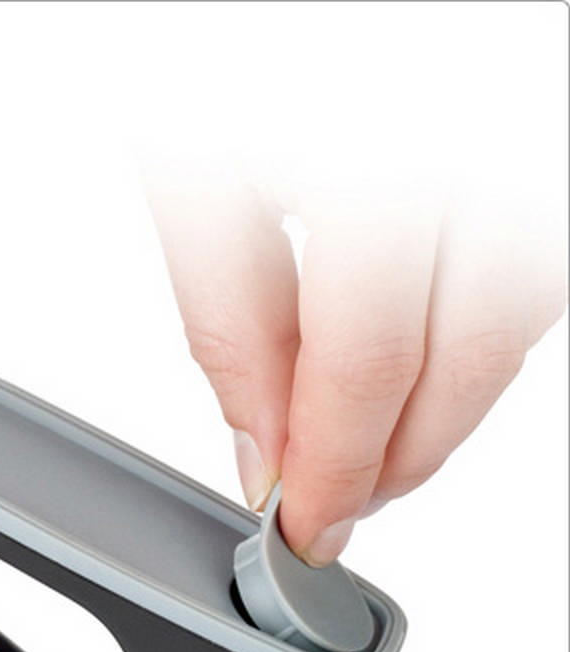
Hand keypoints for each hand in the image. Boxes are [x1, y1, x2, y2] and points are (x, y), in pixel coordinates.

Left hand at [145, 159, 567, 564]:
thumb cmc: (224, 32)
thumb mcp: (194, 162)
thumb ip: (231, 310)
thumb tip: (262, 437)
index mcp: (377, 139)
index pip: (367, 356)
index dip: (335, 464)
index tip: (303, 525)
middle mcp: (476, 137)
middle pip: (467, 351)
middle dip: (397, 455)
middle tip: (338, 503)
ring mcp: (523, 141)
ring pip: (517, 319)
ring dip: (443, 405)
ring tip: (371, 445)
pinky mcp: (536, 152)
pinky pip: (529, 275)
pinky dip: (472, 337)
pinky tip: (414, 360)